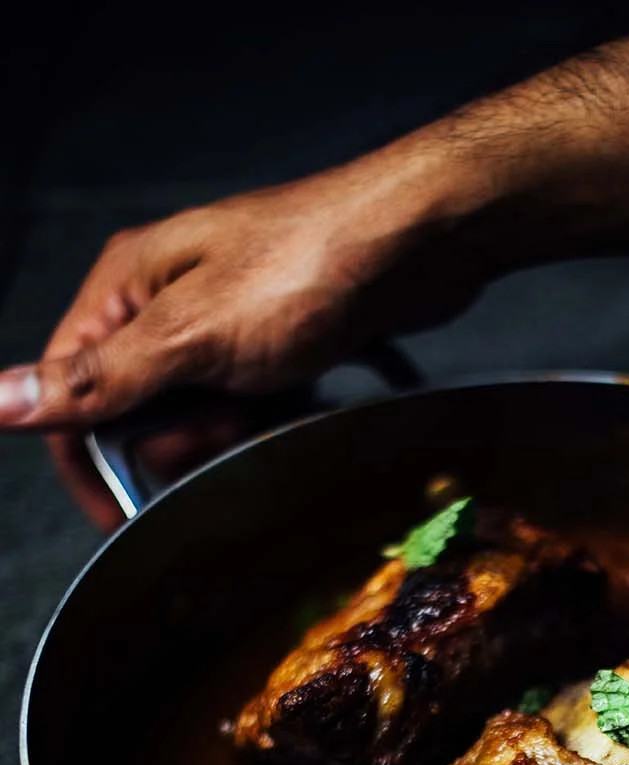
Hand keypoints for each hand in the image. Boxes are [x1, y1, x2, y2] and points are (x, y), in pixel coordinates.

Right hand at [0, 138, 493, 525]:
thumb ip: (96, 379)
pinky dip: (269, 419)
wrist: (416, 245)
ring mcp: (223, 325)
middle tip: (224, 431)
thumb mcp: (189, 337)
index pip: (70, 391)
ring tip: (268, 410)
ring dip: (229, 433)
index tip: (122, 514)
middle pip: (137, 411)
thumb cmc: (309, 266)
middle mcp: (167, 303)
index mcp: (127, 289)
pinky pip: (251, 408)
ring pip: (198, 416)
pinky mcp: (274, 346)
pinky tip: (297, 406)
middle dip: (179, 441)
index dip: (88, 457)